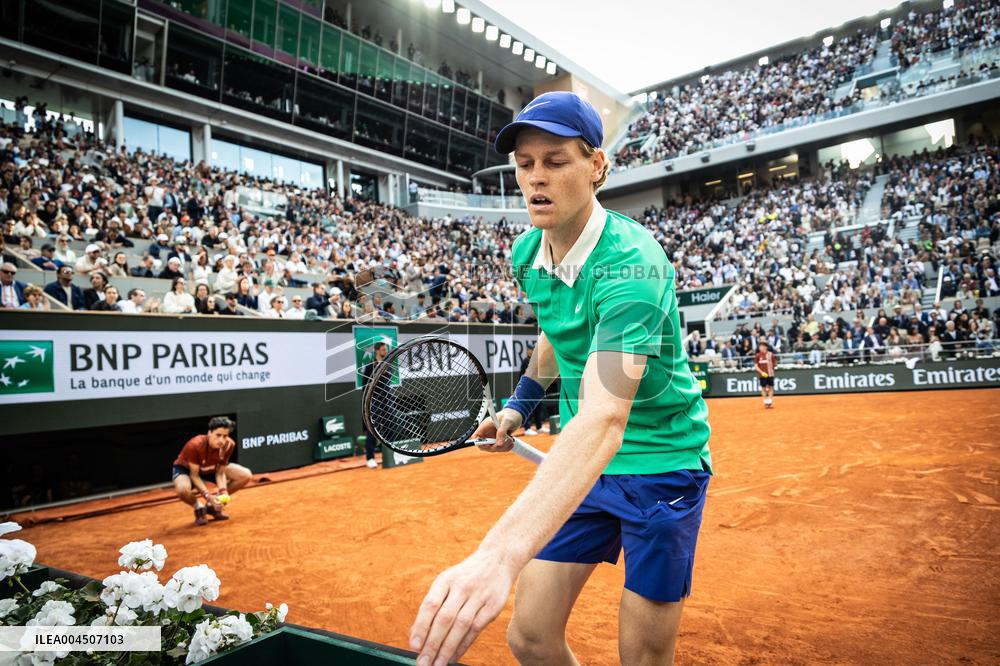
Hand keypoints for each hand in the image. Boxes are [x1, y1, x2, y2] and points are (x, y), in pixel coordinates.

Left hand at [410, 549, 515, 665]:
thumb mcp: (447, 581)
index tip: (414, 646)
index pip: (430, 605)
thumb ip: (433, 605)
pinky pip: (476, 629)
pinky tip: (454, 656)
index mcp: (446, 580)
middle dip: (432, 644)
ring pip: (461, 626)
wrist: (498, 559)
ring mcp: (479, 596)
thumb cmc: (466, 576)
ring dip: (447, 648)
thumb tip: (415, 634)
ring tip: (437, 665)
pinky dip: (464, 645)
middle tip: (423, 663)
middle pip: (445, 619)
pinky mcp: (493, 606)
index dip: (421, 626)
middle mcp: (461, 587)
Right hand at [471, 408, 521, 452]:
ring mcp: (492, 438)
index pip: (476, 437)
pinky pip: (499, 449)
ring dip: (502, 447)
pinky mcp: (498, 441)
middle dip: (494, 447)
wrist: (516, 416)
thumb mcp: (507, 421)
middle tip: (504, 442)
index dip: (479, 443)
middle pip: (484, 446)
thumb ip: (501, 432)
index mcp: (485, 426)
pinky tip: (511, 443)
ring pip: (493, 449)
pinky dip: (506, 448)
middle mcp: (487, 433)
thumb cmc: (510, 415)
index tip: (489, 445)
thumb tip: (499, 444)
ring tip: (510, 440)